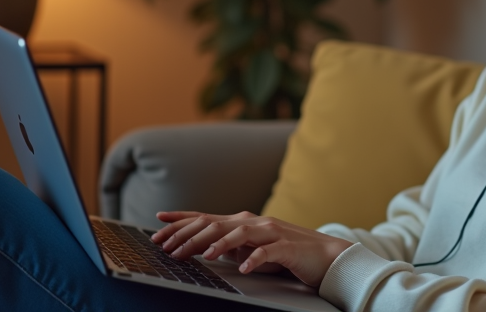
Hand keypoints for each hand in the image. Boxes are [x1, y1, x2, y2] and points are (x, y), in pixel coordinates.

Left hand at [150, 211, 352, 287]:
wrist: (326, 255)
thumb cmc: (289, 253)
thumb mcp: (253, 248)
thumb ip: (233, 245)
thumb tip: (207, 247)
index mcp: (244, 223)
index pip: (207, 217)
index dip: (182, 218)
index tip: (158, 219)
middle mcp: (255, 223)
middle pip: (217, 224)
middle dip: (190, 234)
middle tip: (168, 247)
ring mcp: (271, 232)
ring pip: (239, 233)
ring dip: (219, 244)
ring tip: (202, 256)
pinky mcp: (287, 247)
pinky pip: (268, 251)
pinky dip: (254, 258)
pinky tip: (244, 267)